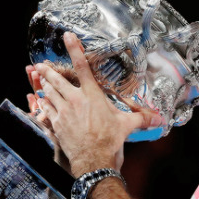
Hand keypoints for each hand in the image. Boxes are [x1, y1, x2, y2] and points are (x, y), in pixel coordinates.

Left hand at [34, 32, 161, 175]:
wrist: (93, 161)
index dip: (74, 49)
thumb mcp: (126, 126)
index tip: (67, 37)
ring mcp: (63, 112)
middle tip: (40, 64)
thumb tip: (159, 118)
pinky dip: (42, 103)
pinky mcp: (56, 124)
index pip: (83, 67)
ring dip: (44, 84)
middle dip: (48, 70)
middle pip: (58, 79)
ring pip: (49, 93)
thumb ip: (141, 118)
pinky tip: (40, 99)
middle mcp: (75, 100)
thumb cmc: (110, 141)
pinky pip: (46, 110)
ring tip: (39, 77)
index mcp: (92, 96)